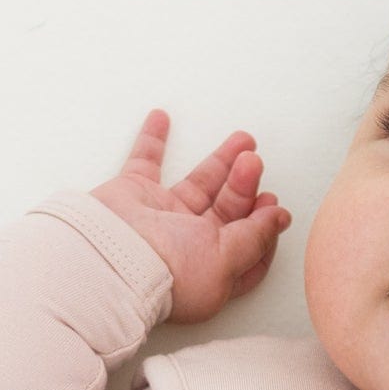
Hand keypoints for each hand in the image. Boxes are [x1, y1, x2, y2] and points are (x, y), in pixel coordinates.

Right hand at [92, 109, 292, 323]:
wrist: (110, 258)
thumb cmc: (168, 272)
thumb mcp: (227, 261)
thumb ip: (254, 237)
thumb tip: (278, 219)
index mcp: (213, 268)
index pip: (248, 247)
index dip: (266, 228)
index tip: (275, 206)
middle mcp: (188, 245)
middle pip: (227, 210)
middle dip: (246, 185)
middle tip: (254, 162)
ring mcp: (162, 219)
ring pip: (199, 183)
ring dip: (221, 160)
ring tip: (243, 140)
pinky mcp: (134, 194)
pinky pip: (144, 161)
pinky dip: (152, 139)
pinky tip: (162, 118)